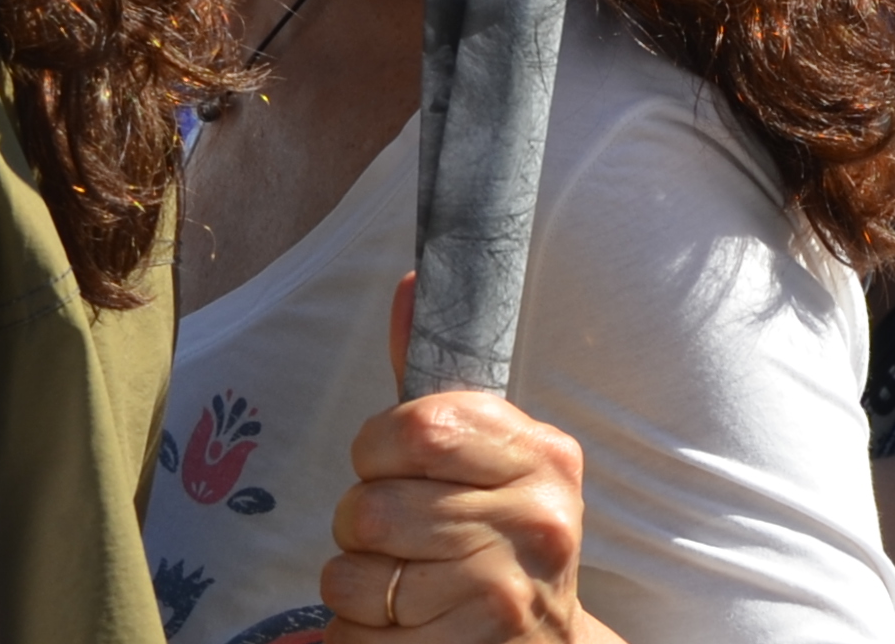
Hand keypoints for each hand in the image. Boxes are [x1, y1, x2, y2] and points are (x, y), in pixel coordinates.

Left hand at [322, 281, 599, 637]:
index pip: (418, 428)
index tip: (389, 466)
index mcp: (543, 457)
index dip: (376, 450)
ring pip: (350, 575)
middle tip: (400, 541)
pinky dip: (353, 637)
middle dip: (360, 526)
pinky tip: (399, 630)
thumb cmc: (502, 545)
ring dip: (354, 586)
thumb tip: (410, 285)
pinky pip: (350, 638)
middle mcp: (535, 524)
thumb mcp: (492, 462)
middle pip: (371, 508)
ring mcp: (500, 597)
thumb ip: (441, 390)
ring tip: (402, 588)